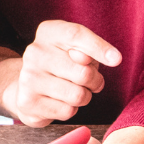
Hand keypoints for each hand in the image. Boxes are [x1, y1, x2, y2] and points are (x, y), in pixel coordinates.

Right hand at [0, 21, 122, 126]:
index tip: (116, 60)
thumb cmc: (63, 63)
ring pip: (78, 96)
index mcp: (48, 32)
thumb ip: (93, 48)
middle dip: (95, 81)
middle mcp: (34, 52)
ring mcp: (28, 78)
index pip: (76, 35)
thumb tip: (113, 58)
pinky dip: (71, 109)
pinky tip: (60, 101)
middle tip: (89, 81)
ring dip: (84, 97)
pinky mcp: (28, 102)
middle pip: (83, 73)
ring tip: (74, 90)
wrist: (27, 85)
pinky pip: (67, 111)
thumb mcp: (77, 47)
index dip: (99, 48)